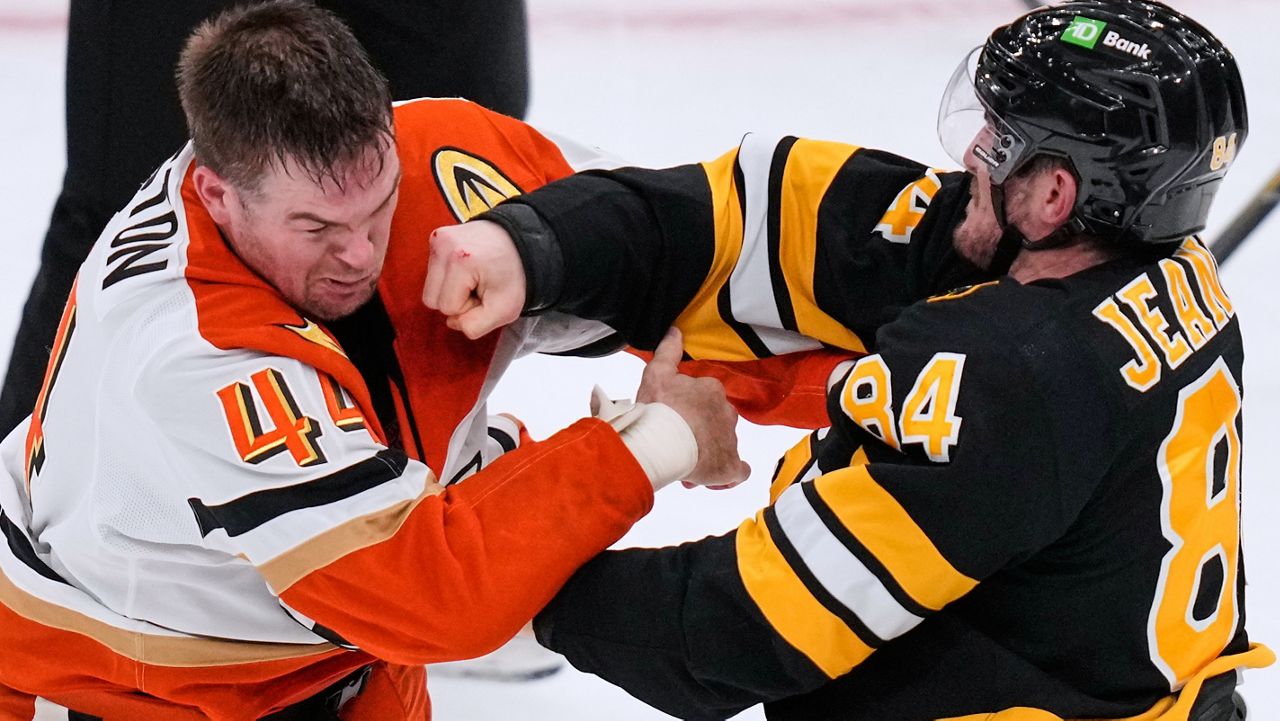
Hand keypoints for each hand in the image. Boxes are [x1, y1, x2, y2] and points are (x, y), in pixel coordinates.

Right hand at [424, 220, 525, 337]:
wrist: (518, 242)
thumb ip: (475, 326)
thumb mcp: (504, 309)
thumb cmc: (513, 274)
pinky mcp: (436, 238)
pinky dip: (448, 277)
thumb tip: (451, 322)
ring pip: (430, 288)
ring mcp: (438, 239)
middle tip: (478, 286)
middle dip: (455, 300)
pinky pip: (432, 273)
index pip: (447, 308)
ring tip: (473, 278)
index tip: (485, 292)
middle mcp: (444, 245)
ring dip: (451, 289)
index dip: (467, 307)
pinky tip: (467, 269)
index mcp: (461, 260)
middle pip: (431, 300)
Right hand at [638, 329, 749, 486]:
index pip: (705, 400)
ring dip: (707, 455)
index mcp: (711, 391)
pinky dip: (729, 474)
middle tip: (676, 446)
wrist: (662, 442)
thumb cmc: (656, 409)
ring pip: (723, 446)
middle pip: (715, 423)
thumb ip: (668, 352)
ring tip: (685, 467)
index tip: (673, 424)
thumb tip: (675, 330)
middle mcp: (726, 413)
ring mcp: (730, 440)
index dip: (689, 414)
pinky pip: (738, 471)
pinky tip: (716, 479)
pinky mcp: (730, 465)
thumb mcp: (656, 374)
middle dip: (699, 435)